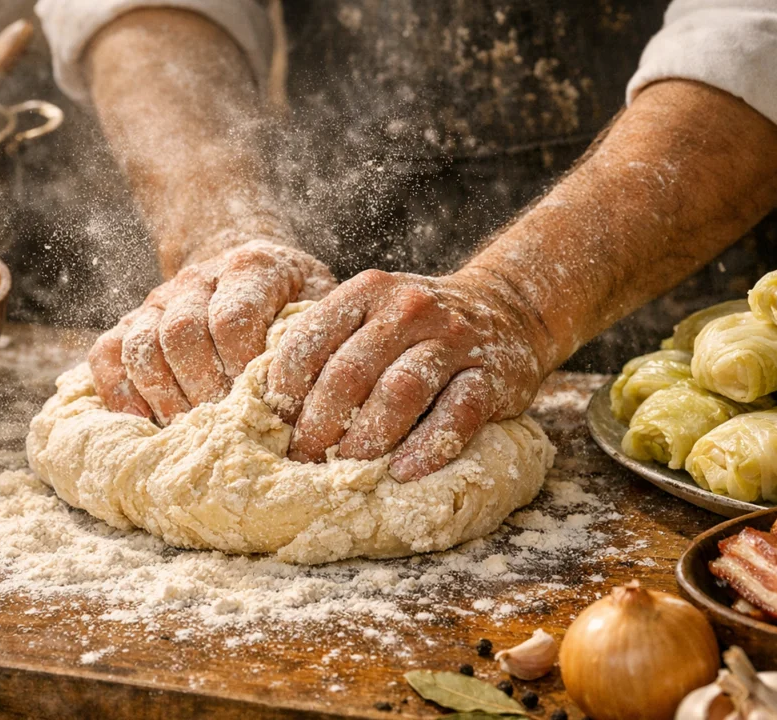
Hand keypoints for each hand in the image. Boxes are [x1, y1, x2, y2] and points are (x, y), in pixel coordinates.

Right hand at [88, 241, 335, 424]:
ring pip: (143, 346)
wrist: (249, 266)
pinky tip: (144, 425)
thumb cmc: (295, 300)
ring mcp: (159, 300)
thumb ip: (318, 338)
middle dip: (203, 391)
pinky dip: (120, 394)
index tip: (261, 405)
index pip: (233, 320)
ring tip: (191, 434)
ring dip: (165, 398)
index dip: (241, 369)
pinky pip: (107, 355)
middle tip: (226, 431)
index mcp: (251, 267)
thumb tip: (316, 397)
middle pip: (183, 334)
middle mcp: (198, 277)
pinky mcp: (130, 322)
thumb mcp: (321, 303)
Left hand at [265, 269, 549, 480]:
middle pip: (349, 373)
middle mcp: (409, 308)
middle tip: (304, 461)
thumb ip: (329, 345)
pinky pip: (456, 416)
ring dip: (366, 439)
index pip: (308, 340)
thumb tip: (269, 405)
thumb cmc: (416, 327)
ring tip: (346, 470)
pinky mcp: (491, 376)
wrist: (508, 309)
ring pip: (399, 393)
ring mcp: (453, 341)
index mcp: (368, 292)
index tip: (274, 427)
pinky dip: (427, 448)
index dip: (284, 391)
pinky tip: (402, 471)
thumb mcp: (372, 315)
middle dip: (319, 425)